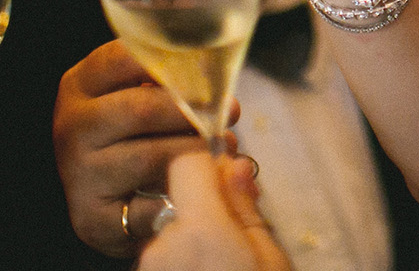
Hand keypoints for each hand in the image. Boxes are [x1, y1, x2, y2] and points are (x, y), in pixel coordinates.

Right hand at [55, 41, 238, 257]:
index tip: (209, 71)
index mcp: (81, 84)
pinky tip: (200, 187)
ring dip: (197, 153)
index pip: (123, 58)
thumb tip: (219, 73)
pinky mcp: (91, 217)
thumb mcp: (141, 91)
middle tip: (231, 111)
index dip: (173, 61)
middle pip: (142, 109)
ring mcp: (79, 173)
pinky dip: (183, 196)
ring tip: (224, 148)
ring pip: (151, 157)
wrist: (110, 196)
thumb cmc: (138, 130)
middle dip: (194, 110)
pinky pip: (150, 206)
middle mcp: (72, 126)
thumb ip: (169, 77)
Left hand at [138, 153, 286, 270]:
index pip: (187, 162)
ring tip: (227, 255)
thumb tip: (235, 165)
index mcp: (200, 230)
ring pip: (173, 226)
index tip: (233, 166)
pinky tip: (208, 266)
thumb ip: (245, 209)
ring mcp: (148, 263)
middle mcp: (162, 243)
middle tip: (240, 223)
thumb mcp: (270, 257)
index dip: (211, 158)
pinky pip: (164, 252)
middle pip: (181, 197)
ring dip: (197, 232)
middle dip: (209, 201)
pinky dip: (184, 254)